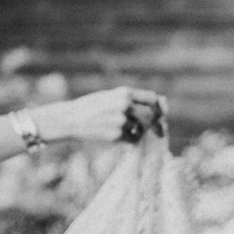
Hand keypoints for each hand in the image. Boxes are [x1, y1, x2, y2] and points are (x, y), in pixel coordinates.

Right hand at [36, 86, 166, 146]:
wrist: (71, 119)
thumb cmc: (92, 107)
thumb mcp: (112, 97)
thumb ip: (134, 99)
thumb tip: (162, 102)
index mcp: (124, 93)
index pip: (152, 99)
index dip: (159, 108)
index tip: (161, 115)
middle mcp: (124, 105)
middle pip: (152, 116)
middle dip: (158, 125)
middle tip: (161, 133)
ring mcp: (121, 120)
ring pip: (141, 130)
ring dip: (138, 132)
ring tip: (123, 130)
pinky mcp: (116, 135)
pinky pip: (132, 140)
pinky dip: (130, 140)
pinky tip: (119, 137)